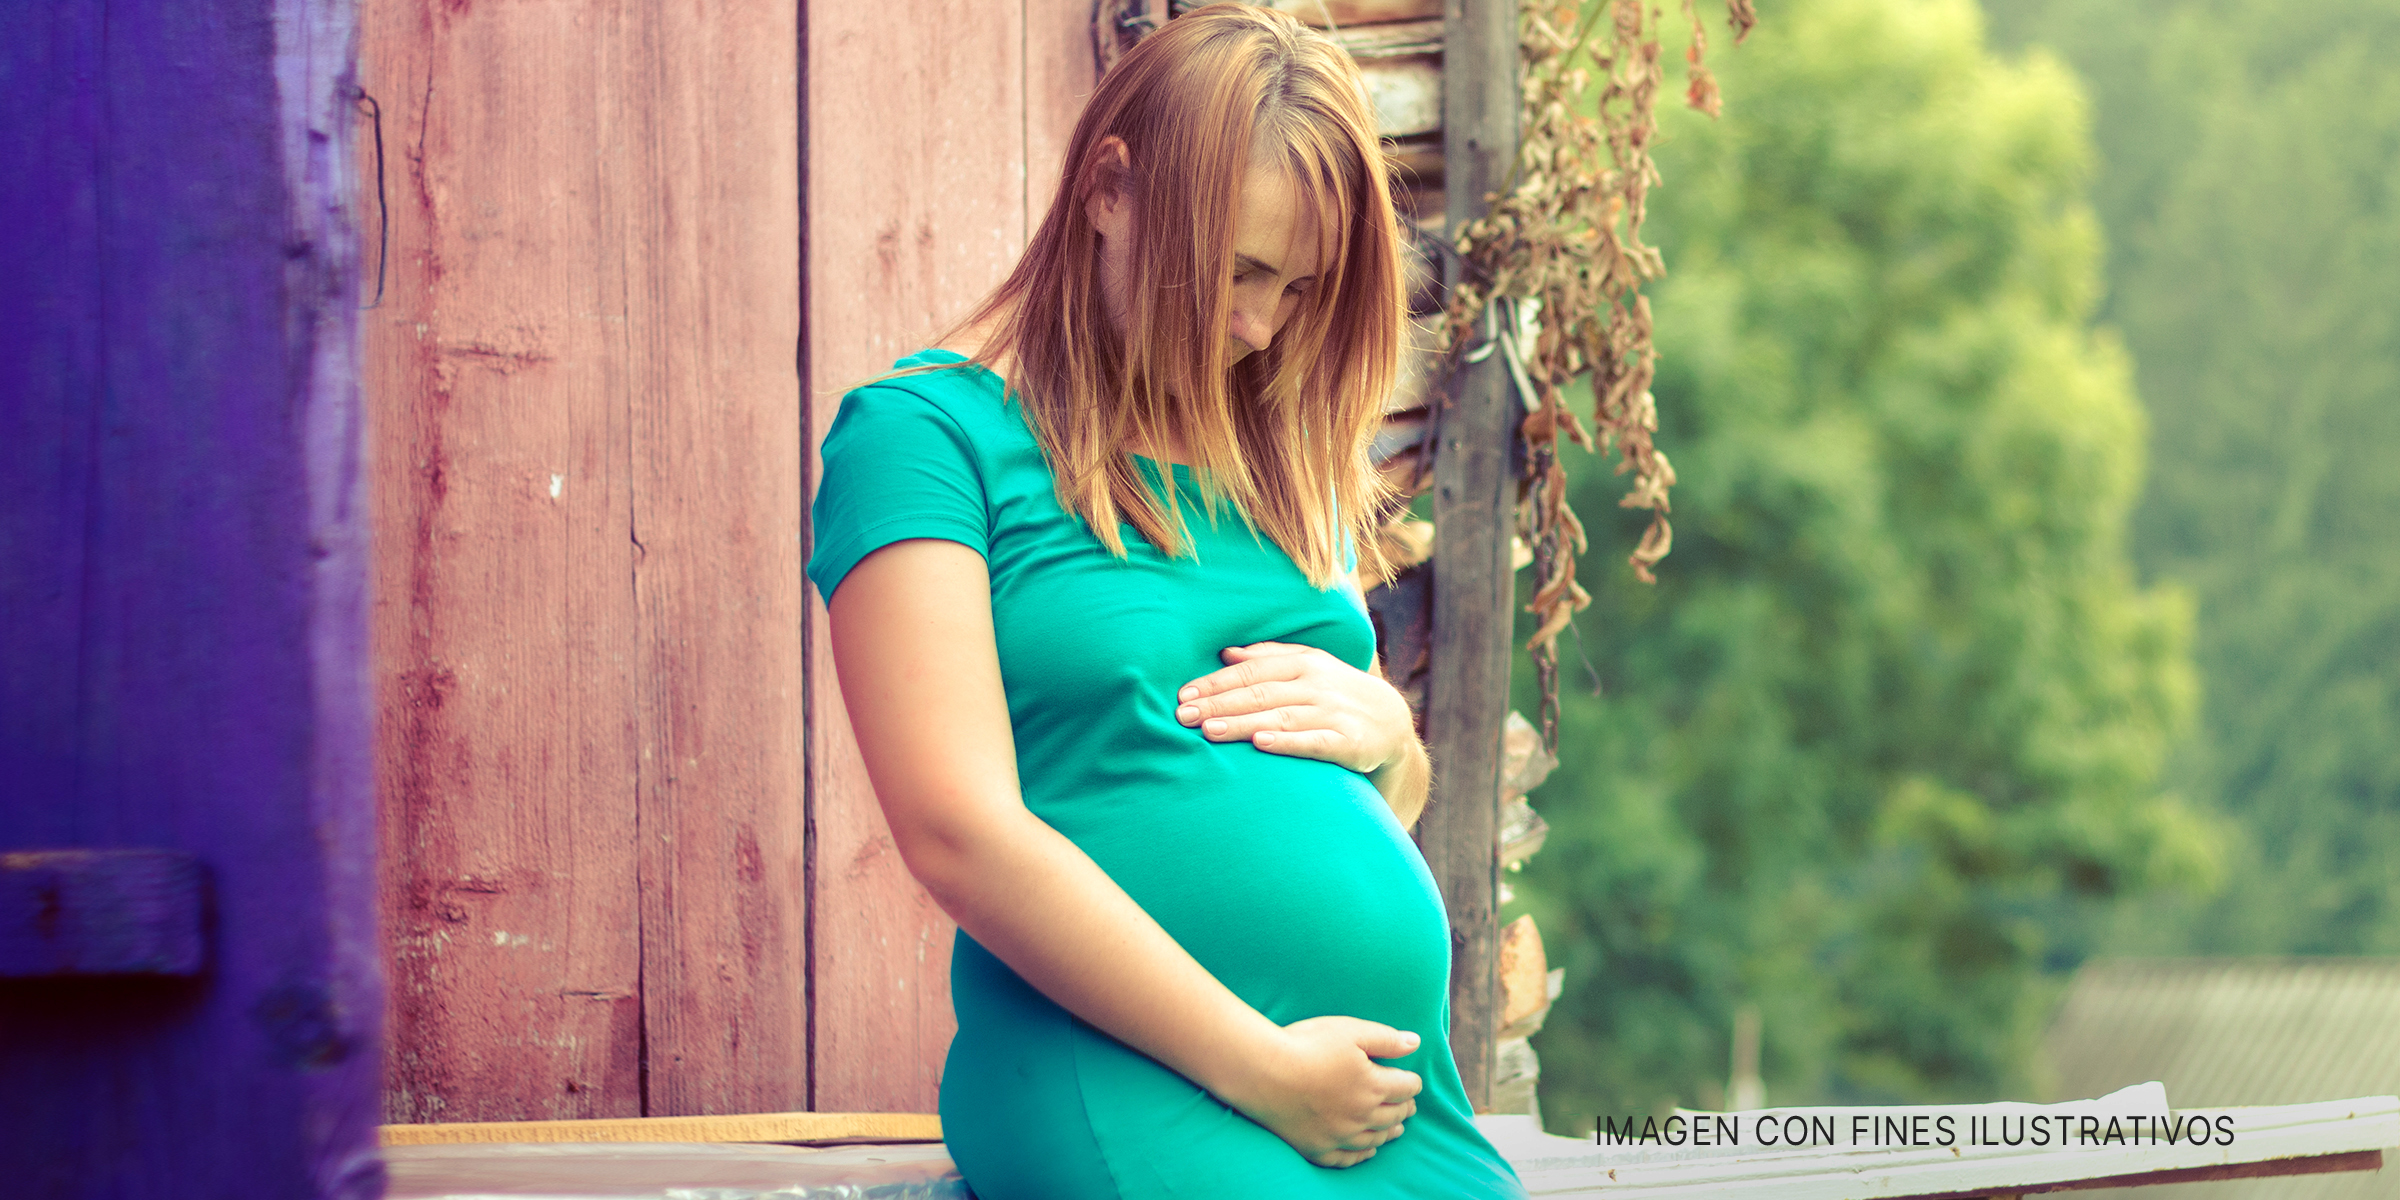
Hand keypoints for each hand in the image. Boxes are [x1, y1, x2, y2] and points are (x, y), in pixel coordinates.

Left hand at [1176, 642, 1414, 774]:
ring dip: (1242, 724)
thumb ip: (1269, 658)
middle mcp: (1317, 685)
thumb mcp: (1309, 666)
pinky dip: (1287, 742)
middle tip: (1184, 716)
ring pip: (1280, 717)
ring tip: (1209, 731)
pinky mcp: (1349, 743)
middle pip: (1260, 694)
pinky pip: (1314, 742)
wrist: (1391, 722)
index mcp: (1304, 663)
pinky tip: (1262, 744)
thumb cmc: (1336, 693)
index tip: (1184, 694)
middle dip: (1219, 705)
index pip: (1252, 671)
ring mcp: (1334, 713)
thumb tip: (1226, 653)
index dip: (1216, 682)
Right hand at [1220, 1016, 1422, 1167]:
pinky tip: (1368, 1150)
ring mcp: (1340, 1135)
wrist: (1263, 1073)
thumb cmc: (1306, 1045)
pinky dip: (1363, 1154)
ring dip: (1390, 1132)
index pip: (1407, 1087)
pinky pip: (1349, 1158)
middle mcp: (1362, 1115)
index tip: (1411, 1080)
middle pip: (1394, 1115)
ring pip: (1376, 1139)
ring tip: (1397, 1128)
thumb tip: (1414, 1043)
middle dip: (1405, 1108)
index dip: (1412, 1082)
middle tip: (1408, 1104)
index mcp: (1374, 1085)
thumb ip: (1386, 1039)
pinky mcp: (1318, 1148)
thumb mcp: (1351, 1031)